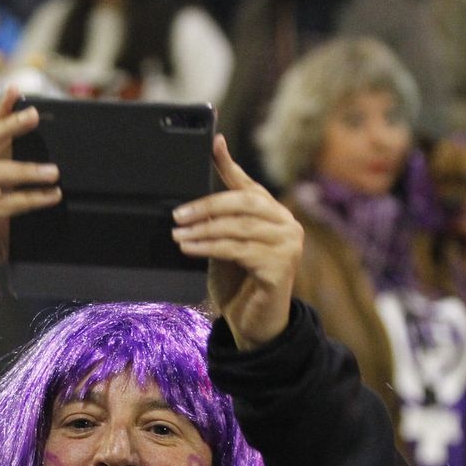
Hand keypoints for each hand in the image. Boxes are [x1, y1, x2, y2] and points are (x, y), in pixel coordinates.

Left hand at [172, 135, 301, 350]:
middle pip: (243, 203)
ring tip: (177, 233)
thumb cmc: (238, 282)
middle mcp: (287, 225)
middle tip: (178, 213)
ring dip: (202, 230)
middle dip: (207, 205)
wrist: (254, 324)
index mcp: (274, 213)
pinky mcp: (279, 268)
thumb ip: (218, 219)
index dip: (228, 163)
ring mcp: (287, 246)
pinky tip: (188, 248)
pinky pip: (237, 250)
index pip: (247, 184)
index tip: (213, 141)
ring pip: (237, 228)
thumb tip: (195, 198)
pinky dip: (209, 247)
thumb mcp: (225, 244)